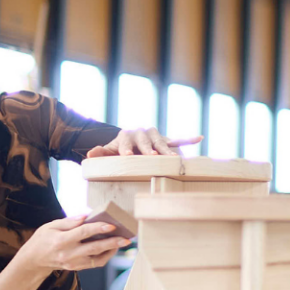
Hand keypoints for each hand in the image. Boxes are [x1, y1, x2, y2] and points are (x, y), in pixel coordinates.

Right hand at [17, 215, 128, 275]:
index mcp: (61, 240)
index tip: (111, 225)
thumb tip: (86, 215)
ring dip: (112, 251)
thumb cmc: (42, 240)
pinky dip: (105, 256)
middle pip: (94, 248)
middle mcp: (69, 253)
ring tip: (122, 242)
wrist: (33, 261)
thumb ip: (69, 221)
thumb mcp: (50, 226)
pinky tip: (111, 248)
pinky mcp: (77, 268)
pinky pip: (95, 263)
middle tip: (126, 238)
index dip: (98, 228)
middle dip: (112, 243)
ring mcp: (73, 263)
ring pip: (97, 259)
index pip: (83, 233)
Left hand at [86, 129, 200, 156]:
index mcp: (126, 135)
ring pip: (162, 141)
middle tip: (151, 155)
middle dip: (149, 148)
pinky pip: (178, 139)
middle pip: (146, 140)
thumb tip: (89, 155)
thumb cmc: (118, 149)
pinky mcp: (165, 139)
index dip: (126, 148)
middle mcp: (142, 133)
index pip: (126, 141)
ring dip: (167, 149)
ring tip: (172, 157)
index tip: (127, 156)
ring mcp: (155, 136)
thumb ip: (100, 153)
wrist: (130, 141)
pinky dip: (188, 139)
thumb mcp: (108, 151)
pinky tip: (199, 138)